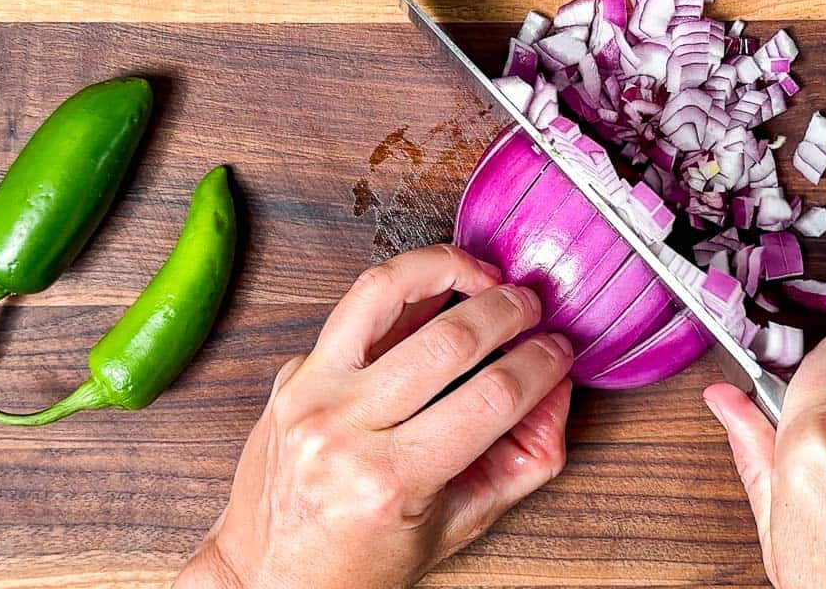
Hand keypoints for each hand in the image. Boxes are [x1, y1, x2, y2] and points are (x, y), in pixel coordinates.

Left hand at [175, 244, 573, 588]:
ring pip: (384, 292)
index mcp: (389, 481)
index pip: (490, 398)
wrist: (267, 575)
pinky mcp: (293, 371)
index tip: (559, 352)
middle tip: (534, 310)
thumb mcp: (460, 526)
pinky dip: (402, 286)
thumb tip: (556, 387)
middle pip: (448, 340)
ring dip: (448, 268)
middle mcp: (343, 429)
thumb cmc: (360, 562)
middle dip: (509, 312)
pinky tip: (436, 288)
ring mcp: (309, 393)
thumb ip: (525, 460)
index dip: (540, 366)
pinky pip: (353, 308)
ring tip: (485, 274)